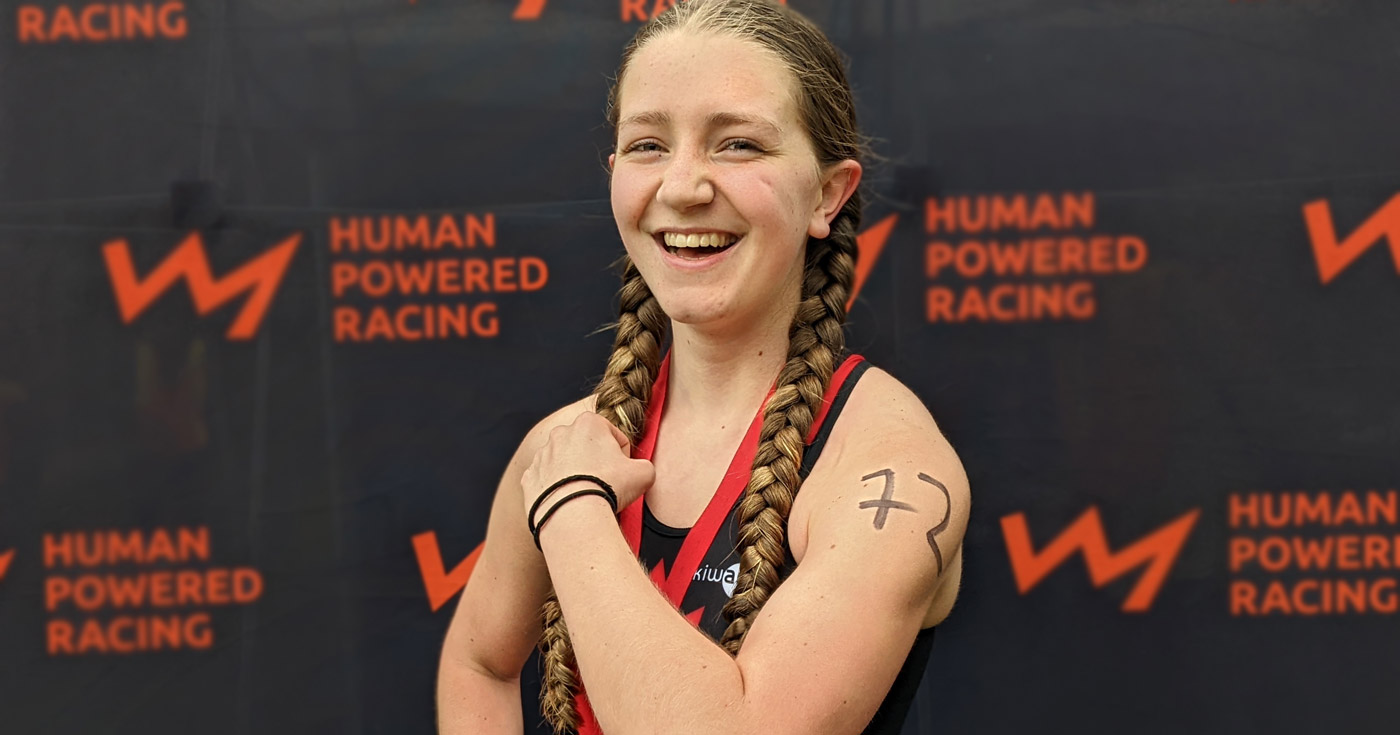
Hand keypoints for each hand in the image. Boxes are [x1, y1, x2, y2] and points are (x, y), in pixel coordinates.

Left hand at [521, 412, 654, 533]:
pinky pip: (546, 480)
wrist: (573, 515)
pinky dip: (556, 489)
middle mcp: (561, 433)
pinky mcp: (530, 476)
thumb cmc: (608, 488)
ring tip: (585, 494)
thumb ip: (644, 465)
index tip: (623, 470)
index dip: (622, 453)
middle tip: (605, 482)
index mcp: (588, 423)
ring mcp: (542, 454)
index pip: (612, 434)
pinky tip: (568, 501)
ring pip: (563, 461)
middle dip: (595, 460)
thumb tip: (640, 470)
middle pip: (585, 445)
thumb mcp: (644, 473)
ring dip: (574, 473)